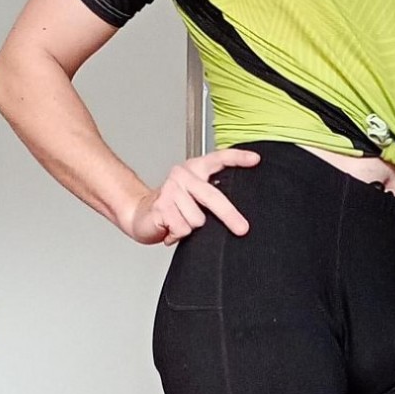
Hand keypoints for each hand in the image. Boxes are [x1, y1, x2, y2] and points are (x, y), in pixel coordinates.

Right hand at [124, 148, 260, 244]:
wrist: (139, 213)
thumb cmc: (171, 206)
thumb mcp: (193, 195)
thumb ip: (211, 195)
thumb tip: (237, 213)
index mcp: (194, 169)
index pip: (218, 158)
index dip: (238, 158)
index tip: (255, 160)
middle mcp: (182, 175)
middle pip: (212, 196)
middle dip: (229, 215)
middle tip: (242, 228)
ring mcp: (171, 190)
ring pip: (198, 220)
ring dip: (191, 228)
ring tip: (181, 222)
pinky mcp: (161, 207)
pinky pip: (183, 229)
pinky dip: (178, 235)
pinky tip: (171, 228)